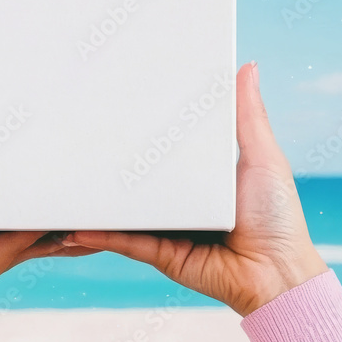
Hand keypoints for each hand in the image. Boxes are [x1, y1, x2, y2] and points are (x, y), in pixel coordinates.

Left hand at [0, 62, 95, 326]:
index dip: (12, 140)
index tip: (35, 107)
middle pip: (17, 187)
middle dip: (47, 169)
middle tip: (77, 136)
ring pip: (31, 216)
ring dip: (59, 202)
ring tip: (91, 178)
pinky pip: (24, 242)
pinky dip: (45, 227)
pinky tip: (66, 211)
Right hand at [64, 62, 326, 315]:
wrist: (275, 275)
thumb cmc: (276, 216)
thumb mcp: (262, 156)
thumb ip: (248, 115)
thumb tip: (248, 66)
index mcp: (203, 175)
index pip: (166, 146)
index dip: (144, 125)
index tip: (120, 102)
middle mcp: (182, 199)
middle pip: (140, 176)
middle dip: (110, 161)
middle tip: (79, 133)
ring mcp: (167, 226)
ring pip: (124, 208)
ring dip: (96, 199)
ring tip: (65, 178)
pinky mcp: (159, 252)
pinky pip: (124, 239)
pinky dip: (100, 231)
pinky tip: (75, 221)